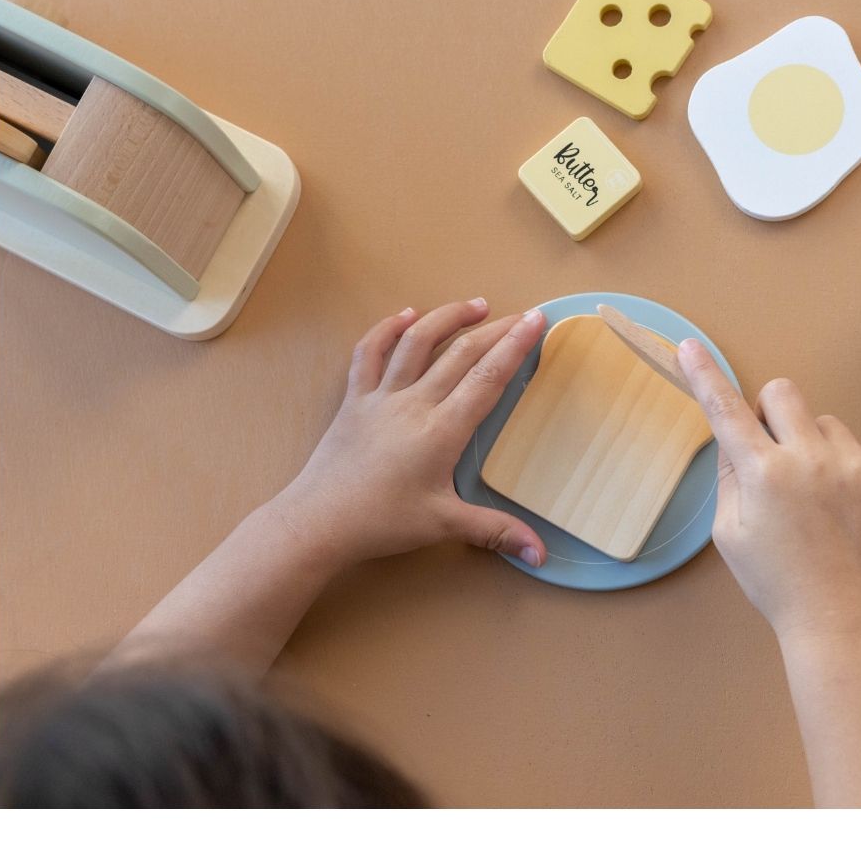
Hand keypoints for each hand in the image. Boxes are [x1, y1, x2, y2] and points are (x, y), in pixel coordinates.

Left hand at [282, 299, 548, 570]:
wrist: (318, 521)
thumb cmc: (382, 522)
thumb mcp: (443, 525)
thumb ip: (495, 532)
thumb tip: (541, 555)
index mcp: (441, 430)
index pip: (487, 378)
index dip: (515, 346)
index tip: (537, 320)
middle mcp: (414, 403)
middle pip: (461, 354)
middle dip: (496, 329)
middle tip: (522, 314)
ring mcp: (380, 396)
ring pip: (416, 342)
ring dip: (447, 317)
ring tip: (476, 305)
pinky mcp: (354, 398)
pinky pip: (369, 353)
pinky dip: (387, 329)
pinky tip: (405, 314)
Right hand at [676, 338, 860, 644]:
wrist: (850, 624)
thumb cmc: (783, 586)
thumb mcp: (731, 535)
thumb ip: (730, 478)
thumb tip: (733, 441)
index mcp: (764, 475)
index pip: (725, 409)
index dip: (704, 375)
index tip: (692, 348)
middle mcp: (812, 460)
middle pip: (783, 393)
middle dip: (770, 411)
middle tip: (770, 450)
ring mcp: (857, 466)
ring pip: (824, 422)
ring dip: (811, 444)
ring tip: (814, 495)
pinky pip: (859, 446)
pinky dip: (845, 464)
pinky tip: (843, 505)